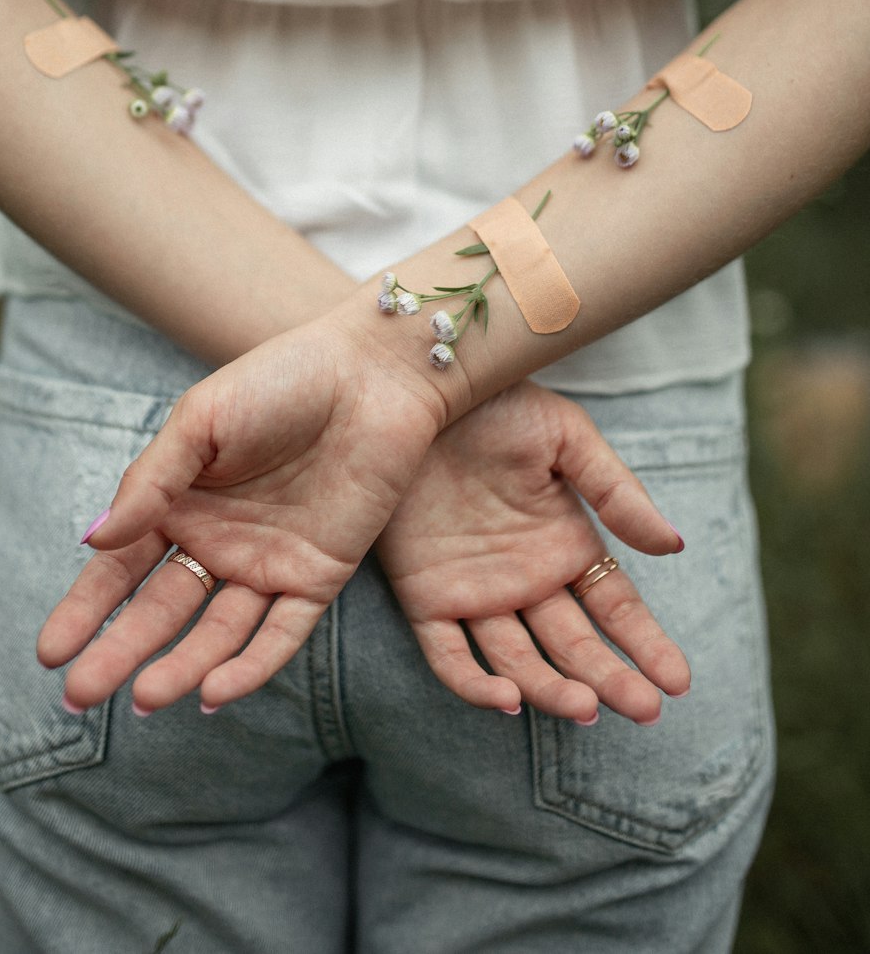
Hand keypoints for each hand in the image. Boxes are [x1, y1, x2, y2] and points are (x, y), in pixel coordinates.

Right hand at [37, 314, 447, 711]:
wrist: (371, 372)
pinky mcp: (319, 575)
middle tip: (80, 696)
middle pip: (161, 610)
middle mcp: (219, 539)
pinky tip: (214, 693)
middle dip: (119, 652)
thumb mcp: (201, 420)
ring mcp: (268, 562)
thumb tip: (93, 540)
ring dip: (181, 667)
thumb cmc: (281, 379)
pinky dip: (249, 666)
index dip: (86, 611)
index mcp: (181, 501)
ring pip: (216, 633)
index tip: (50, 653)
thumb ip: (151, 481)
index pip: (121, 568)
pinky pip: (280, 633)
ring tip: (145, 699)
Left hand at [377, 381, 689, 722]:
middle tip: (644, 711)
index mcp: (566, 544)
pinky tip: (508, 698)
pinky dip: (475, 684)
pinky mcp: (425, 597)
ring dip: (552, 689)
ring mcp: (476, 592)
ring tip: (584, 707)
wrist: (419, 387)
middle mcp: (526, 579)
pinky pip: (449, 655)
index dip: (647, 646)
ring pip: (519, 660)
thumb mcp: (565, 436)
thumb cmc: (496, 404)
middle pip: (575, 646)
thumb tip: (673, 546)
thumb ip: (616, 492)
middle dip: (611, 680)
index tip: (677, 683)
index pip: (616, 610)